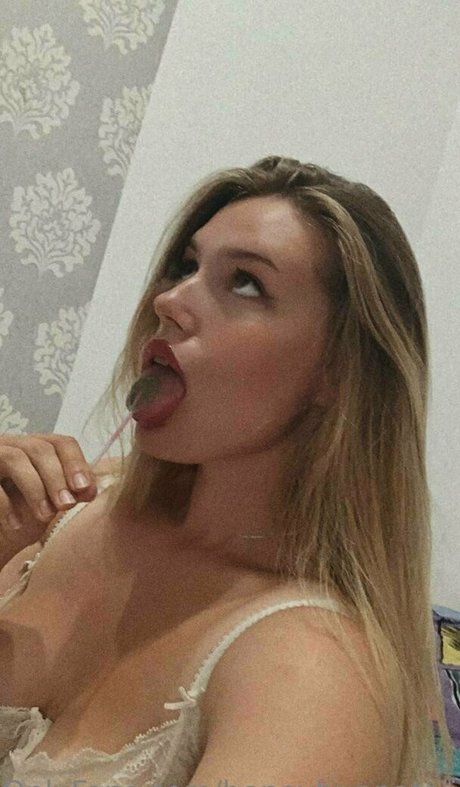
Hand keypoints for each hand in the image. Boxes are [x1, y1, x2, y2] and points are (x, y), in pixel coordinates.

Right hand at [0, 433, 97, 564]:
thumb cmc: (20, 513)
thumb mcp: (48, 502)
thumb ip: (69, 492)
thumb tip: (89, 490)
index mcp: (35, 448)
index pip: (61, 443)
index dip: (75, 463)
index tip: (83, 488)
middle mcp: (12, 445)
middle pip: (40, 449)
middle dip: (57, 478)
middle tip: (66, 505)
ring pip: (15, 459)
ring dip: (35, 488)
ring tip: (45, 516)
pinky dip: (6, 504)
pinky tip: (16, 524)